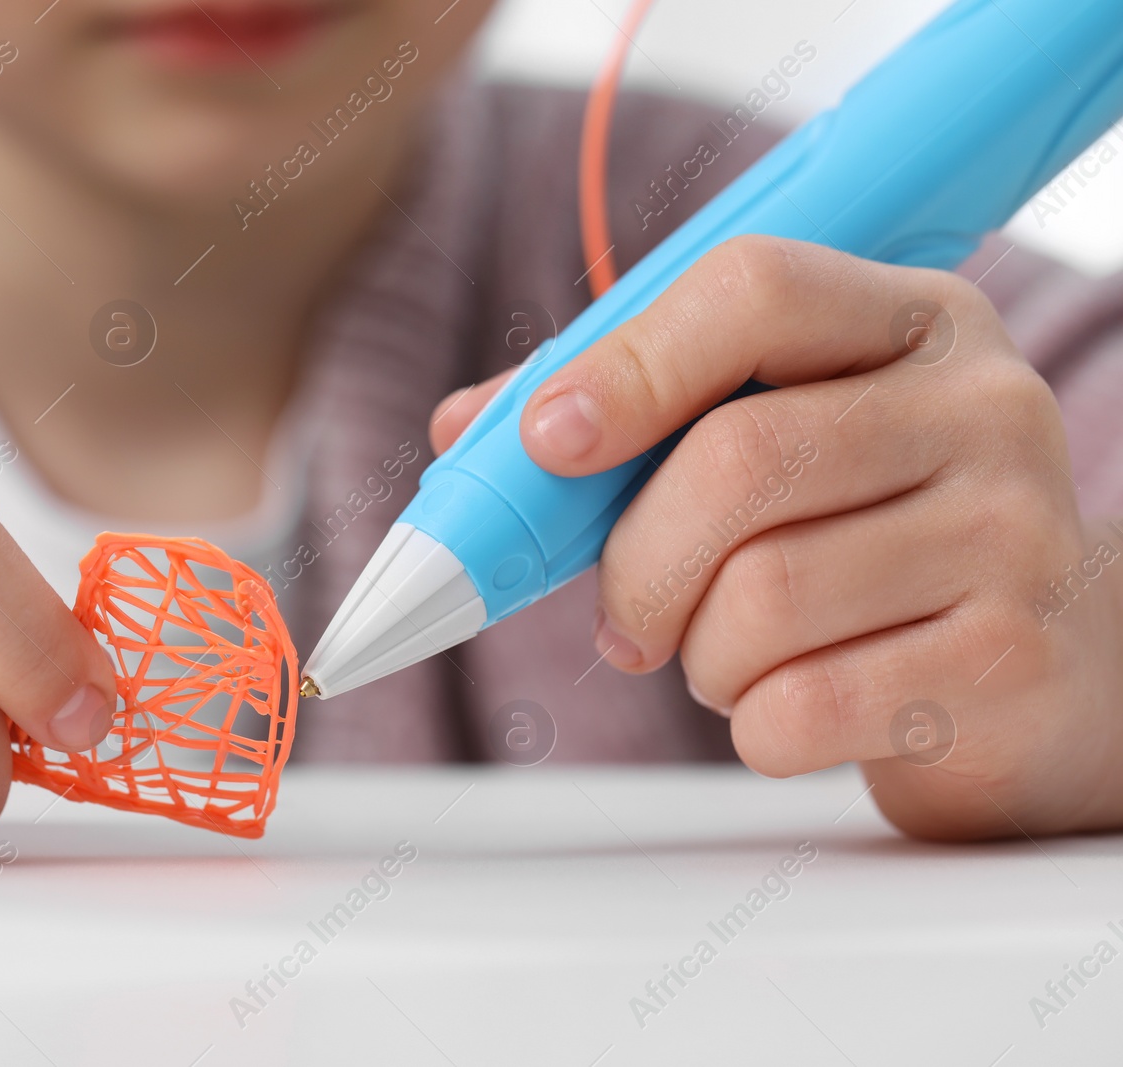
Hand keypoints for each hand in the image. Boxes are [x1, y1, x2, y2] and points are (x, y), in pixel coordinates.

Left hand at [433, 236, 1122, 838]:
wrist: (1041, 665)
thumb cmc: (865, 538)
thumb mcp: (768, 444)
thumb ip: (626, 423)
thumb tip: (467, 428)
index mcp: (908, 319)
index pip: (754, 291)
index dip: (628, 365)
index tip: (546, 441)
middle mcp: (983, 405)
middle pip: (735, 461)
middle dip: (635, 562)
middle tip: (626, 616)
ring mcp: (1016, 530)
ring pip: (759, 598)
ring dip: (699, 653)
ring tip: (731, 655)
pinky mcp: (1014, 658)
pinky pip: (802, 706)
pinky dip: (752, 727)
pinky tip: (787, 708)